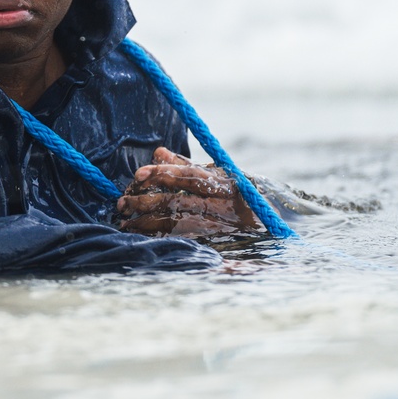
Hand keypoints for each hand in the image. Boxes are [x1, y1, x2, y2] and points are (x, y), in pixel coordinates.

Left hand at [117, 147, 262, 237]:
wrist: (276, 227)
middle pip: (179, 201)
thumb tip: (157, 152)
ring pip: (178, 224)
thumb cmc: (240, 197)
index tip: (138, 175)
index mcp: (225, 184)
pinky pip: (183, 242)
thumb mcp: (219, 177)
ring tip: (125, 222)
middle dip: (146, 201)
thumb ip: (187, 166)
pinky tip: (143, 237)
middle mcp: (224, 206)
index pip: (189, 176)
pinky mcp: (218, 245)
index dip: (162, 174)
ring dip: (147, 223)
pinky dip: (160, 238)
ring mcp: (222, 228)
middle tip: (121, 203)